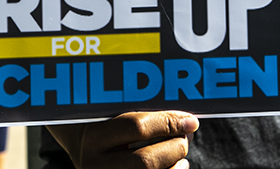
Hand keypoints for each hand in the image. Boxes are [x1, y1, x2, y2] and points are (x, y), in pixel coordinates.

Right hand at [46, 111, 198, 168]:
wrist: (90, 156)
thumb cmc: (107, 132)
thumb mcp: (112, 118)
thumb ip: (140, 116)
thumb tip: (183, 119)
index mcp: (93, 137)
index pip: (137, 128)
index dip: (168, 123)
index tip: (189, 120)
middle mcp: (95, 166)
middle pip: (147, 161)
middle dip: (175, 148)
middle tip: (186, 136)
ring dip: (177, 165)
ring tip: (180, 152)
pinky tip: (176, 166)